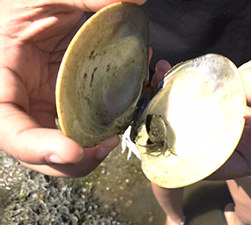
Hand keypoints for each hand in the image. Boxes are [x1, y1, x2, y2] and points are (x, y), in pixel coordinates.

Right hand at [0, 0, 144, 176]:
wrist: (26, 10)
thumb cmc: (19, 7)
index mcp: (2, 84)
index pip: (10, 131)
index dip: (37, 147)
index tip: (71, 151)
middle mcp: (24, 104)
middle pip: (42, 152)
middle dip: (75, 159)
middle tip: (107, 145)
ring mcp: (47, 106)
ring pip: (67, 143)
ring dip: (94, 147)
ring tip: (118, 133)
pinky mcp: (65, 104)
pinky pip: (84, 123)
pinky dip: (104, 125)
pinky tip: (123, 108)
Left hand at [153, 47, 250, 179]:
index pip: (216, 165)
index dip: (191, 160)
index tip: (167, 147)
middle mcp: (231, 140)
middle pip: (195, 142)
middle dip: (170, 129)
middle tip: (150, 115)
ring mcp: (219, 119)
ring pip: (189, 116)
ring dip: (167, 101)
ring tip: (154, 84)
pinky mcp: (213, 100)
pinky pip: (193, 94)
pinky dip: (178, 82)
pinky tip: (165, 69)